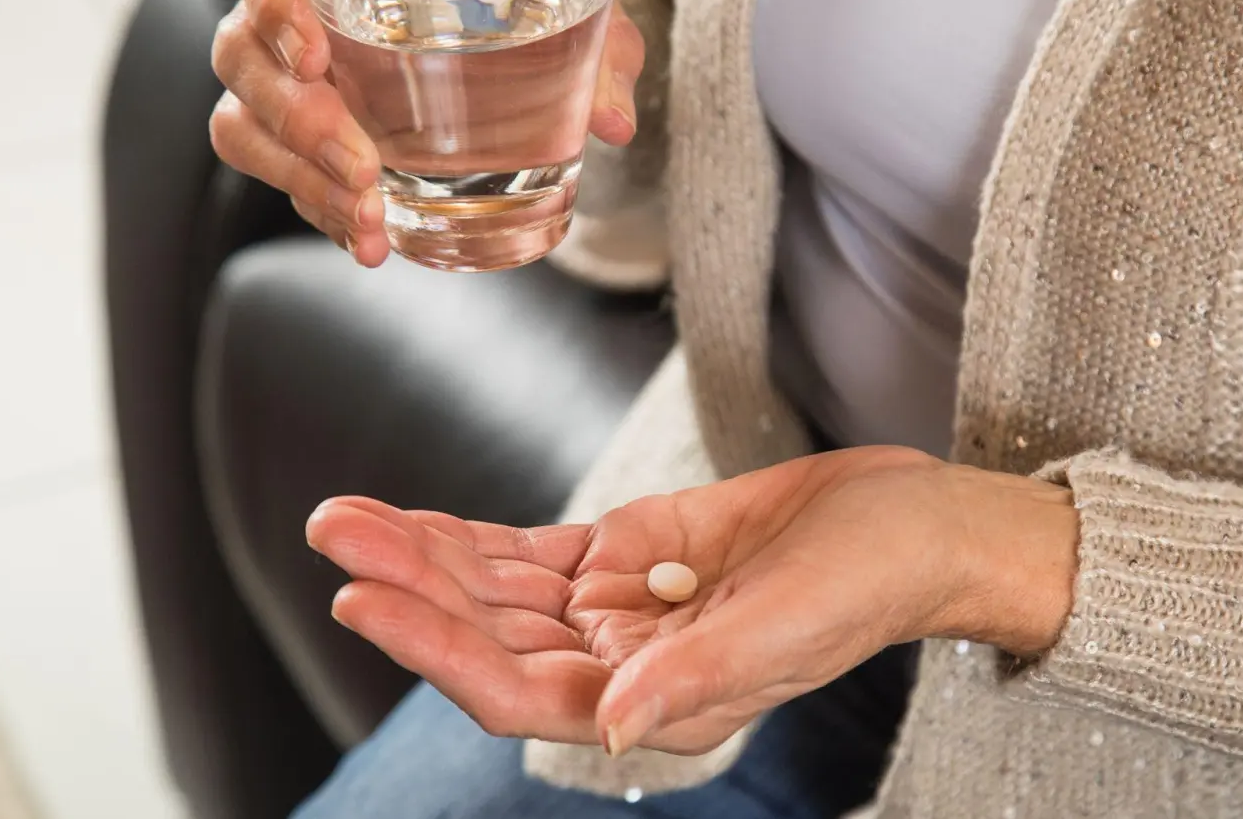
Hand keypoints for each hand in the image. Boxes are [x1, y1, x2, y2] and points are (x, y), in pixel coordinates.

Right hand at [209, 0, 646, 267]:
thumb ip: (593, 38)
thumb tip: (614, 119)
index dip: (273, 0)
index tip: (315, 54)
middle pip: (241, 52)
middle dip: (299, 121)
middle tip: (363, 166)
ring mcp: (287, 67)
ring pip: (243, 122)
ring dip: (301, 179)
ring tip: (368, 218)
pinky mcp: (300, 125)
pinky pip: (278, 169)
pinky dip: (319, 208)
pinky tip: (368, 238)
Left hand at [308, 447, 1079, 757]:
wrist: (909, 523)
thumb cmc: (867, 580)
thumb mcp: (786, 625)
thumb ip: (693, 676)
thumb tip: (605, 725)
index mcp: (653, 702)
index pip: (515, 687)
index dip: (432, 649)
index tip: (360, 598)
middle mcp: (621, 664)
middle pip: (488, 631)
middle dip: (408, 584)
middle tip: (334, 530)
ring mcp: (618, 609)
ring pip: (497, 589)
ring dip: (424, 555)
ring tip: (347, 516)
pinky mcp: (627, 553)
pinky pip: (530, 554)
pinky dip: (473, 539)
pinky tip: (418, 523)